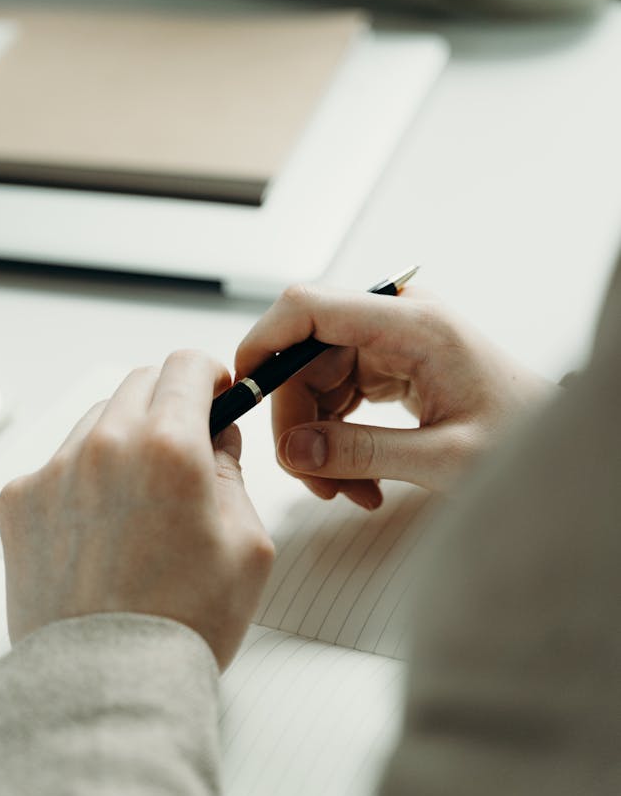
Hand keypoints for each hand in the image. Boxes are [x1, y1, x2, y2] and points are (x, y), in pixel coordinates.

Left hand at [0, 354, 273, 669]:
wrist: (109, 681)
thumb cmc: (185, 622)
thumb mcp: (247, 543)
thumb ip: (234, 473)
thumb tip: (217, 439)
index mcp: (169, 446)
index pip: (185, 366)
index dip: (209, 375)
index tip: (216, 390)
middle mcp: (106, 445)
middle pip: (139, 384)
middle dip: (170, 403)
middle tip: (186, 447)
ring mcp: (55, 471)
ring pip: (99, 421)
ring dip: (126, 438)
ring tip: (142, 497)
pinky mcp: (21, 502)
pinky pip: (60, 463)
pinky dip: (86, 477)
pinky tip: (104, 525)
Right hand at [235, 284, 554, 507]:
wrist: (552, 440)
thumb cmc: (521, 438)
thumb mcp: (443, 459)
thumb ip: (362, 453)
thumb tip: (293, 449)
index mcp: (414, 325)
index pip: (310, 305)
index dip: (264, 340)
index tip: (243, 388)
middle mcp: (397, 321)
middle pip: (305, 356)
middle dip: (298, 422)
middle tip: (317, 481)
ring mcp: (392, 340)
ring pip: (316, 381)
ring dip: (319, 438)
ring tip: (351, 490)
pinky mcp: (390, 363)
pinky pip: (338, 395)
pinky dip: (338, 437)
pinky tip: (361, 477)